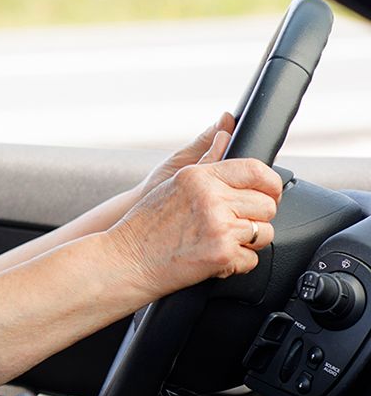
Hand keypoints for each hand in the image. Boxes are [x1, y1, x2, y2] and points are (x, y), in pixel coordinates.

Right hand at [107, 129, 282, 297]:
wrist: (124, 261)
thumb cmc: (143, 227)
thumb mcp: (171, 184)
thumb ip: (205, 162)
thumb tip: (226, 131)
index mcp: (199, 177)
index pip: (255, 170)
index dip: (271, 185)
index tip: (269, 194)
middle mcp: (211, 198)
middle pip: (267, 204)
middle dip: (257, 218)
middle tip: (234, 225)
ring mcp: (219, 226)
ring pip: (264, 233)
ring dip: (249, 242)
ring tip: (221, 242)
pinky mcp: (222, 254)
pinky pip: (253, 259)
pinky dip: (237, 264)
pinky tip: (214, 258)